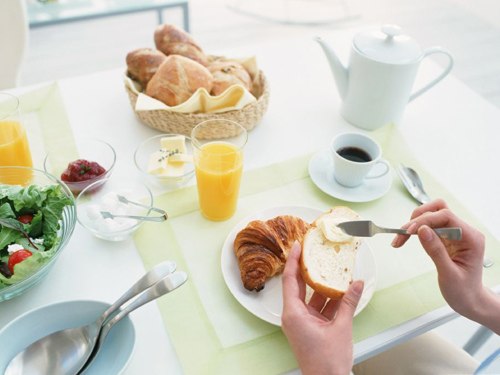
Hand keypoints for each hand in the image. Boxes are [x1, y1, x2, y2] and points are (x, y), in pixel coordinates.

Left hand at [281, 241, 363, 374]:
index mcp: (293, 314)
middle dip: (308, 269)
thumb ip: (349, 303)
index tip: (297, 246)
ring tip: (333, 270)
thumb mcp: (341, 328)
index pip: (291, 280)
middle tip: (313, 252)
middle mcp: (294, 316)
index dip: (293, 261)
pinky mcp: (310, 328)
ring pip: (312, 298)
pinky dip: (329, 301)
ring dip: (323, 286)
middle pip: (299, 286)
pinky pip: (318, 309)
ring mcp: (302, 323)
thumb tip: (356, 284)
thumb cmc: (327, 363)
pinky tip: (342, 292)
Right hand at [391, 199, 487, 320]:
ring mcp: (455, 233)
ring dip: (414, 223)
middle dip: (417, 219)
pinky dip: (415, 230)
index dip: (425, 220)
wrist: (469, 300)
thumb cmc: (464, 291)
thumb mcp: (449, 274)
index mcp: (471, 238)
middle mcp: (464, 232)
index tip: (409, 231)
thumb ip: (436, 251)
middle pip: (438, 210)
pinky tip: (405, 239)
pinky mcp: (446, 238)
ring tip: (400, 237)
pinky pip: (428, 226)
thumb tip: (422, 230)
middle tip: (402, 234)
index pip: (446, 216)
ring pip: (431, 215)